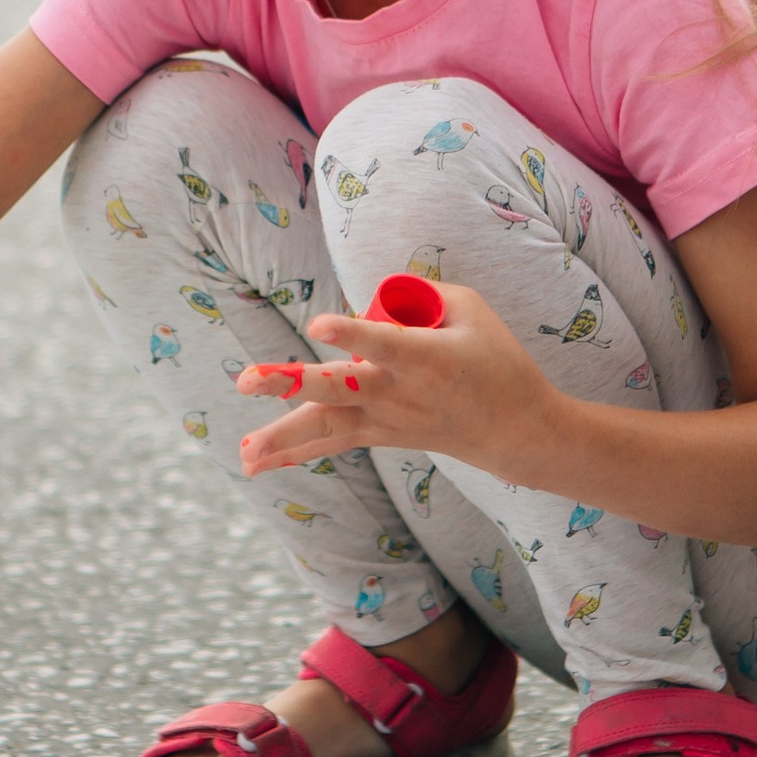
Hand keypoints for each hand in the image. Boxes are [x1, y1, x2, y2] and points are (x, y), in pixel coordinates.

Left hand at [234, 280, 550, 485]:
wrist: (514, 430)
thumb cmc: (497, 360)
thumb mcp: (473, 308)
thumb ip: (420, 291)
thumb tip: (372, 292)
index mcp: (425, 359)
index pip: (382, 344)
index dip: (351, 333)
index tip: (319, 325)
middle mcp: (398, 393)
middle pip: (337, 388)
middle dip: (289, 383)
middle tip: (246, 380)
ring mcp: (384, 419)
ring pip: (326, 427)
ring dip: (281, 438)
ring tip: (243, 454)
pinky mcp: (377, 434)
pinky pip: (330, 442)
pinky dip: (293, 453)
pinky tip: (253, 464)